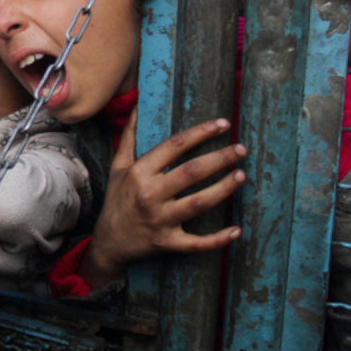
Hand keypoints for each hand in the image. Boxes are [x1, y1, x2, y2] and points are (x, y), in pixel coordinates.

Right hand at [80, 110, 246, 288]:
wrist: (109, 242)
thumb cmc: (118, 200)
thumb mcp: (118, 166)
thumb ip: (130, 137)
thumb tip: (138, 107)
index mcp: (139, 173)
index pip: (174, 146)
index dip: (200, 133)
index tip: (222, 124)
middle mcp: (149, 195)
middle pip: (191, 172)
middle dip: (220, 158)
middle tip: (241, 149)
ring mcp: (159, 220)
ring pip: (198, 203)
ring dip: (224, 189)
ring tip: (242, 176)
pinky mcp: (167, 242)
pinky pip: (196, 243)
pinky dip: (218, 239)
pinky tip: (236, 230)